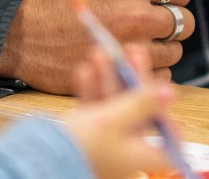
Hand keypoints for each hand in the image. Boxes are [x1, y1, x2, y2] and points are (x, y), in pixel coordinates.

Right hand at [0, 0, 208, 92]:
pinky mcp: (123, 75)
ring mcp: (130, 47)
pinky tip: (126, 57)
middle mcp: (136, 13)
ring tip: (131, 38)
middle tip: (140, 19)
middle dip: (168, 20)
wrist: (25, 34)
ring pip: (176, 50)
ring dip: (161, 46)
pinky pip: (162, 74)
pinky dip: (149, 68)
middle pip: (184, 21)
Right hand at [64, 43, 179, 178]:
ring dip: (109, 78)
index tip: (167, 89)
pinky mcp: (86, 135)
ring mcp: (105, 142)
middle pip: (139, 110)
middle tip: (133, 50)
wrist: (37, 159)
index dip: (171, 114)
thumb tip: (171, 93)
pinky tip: (86, 70)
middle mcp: (126, 149)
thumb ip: (143, 103)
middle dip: (133, 78)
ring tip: (103, 51)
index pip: (168, 136)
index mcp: (141, 153)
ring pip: (114, 105)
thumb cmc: (82, 144)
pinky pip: (94, 110)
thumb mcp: (116, 118)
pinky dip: (92, 90)